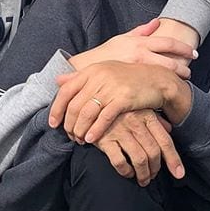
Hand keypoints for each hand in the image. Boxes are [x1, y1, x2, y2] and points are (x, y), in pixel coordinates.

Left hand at [49, 61, 191, 143]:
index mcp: (91, 70)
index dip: (56, 108)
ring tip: (79, 140)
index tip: (53, 123)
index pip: (66, 90)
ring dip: (80, 130)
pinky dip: (95, 130)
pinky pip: (104, 117)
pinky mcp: (123, 98)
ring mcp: (111, 87)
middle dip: (69, 124)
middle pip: (74, 105)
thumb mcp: (103, 72)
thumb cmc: (127, 78)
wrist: (156, 79)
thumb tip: (57, 80)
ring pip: (86, 113)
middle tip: (69, 136)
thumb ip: (80, 77)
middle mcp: (98, 76)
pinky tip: (91, 139)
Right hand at [69, 18, 195, 79]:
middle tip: (190, 71)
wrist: (87, 70)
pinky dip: (163, 88)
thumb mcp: (122, 38)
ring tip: (182, 81)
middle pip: (171, 62)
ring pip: (165, 75)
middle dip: (184, 67)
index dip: (184, 48)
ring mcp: (138, 71)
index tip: (194, 53)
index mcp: (140, 43)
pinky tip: (168, 91)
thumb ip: (141, 31)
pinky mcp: (133, 85)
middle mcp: (141, 56)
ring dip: (176, 78)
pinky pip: (153, 87)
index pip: (168, 43)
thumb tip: (157, 22)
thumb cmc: (105, 53)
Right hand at [95, 110, 184, 185]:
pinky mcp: (105, 139)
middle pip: (153, 152)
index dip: (173, 159)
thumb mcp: (138, 107)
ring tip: (142, 179)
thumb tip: (169, 129)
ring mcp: (120, 130)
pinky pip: (120, 161)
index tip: (179, 174)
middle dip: (155, 169)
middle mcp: (135, 122)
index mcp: (146, 114)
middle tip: (153, 176)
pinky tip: (127, 172)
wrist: (90, 102)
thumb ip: (155, 118)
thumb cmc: (118, 107)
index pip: (165, 140)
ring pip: (139, 159)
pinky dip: (126, 171)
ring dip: (143, 174)